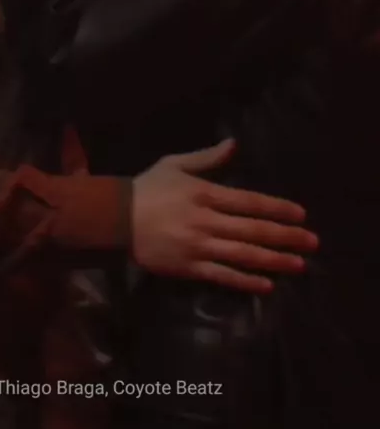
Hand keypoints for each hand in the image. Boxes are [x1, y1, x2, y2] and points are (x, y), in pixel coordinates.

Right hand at [132, 139, 318, 291]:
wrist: (116, 218)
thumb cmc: (148, 187)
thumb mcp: (175, 164)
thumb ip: (207, 158)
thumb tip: (234, 144)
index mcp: (205, 193)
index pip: (250, 201)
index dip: (277, 208)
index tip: (300, 214)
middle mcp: (207, 220)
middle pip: (254, 229)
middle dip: (286, 236)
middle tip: (312, 242)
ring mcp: (199, 246)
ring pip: (243, 254)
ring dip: (274, 260)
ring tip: (299, 265)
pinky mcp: (189, 268)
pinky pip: (223, 276)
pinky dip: (246, 281)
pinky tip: (266, 285)